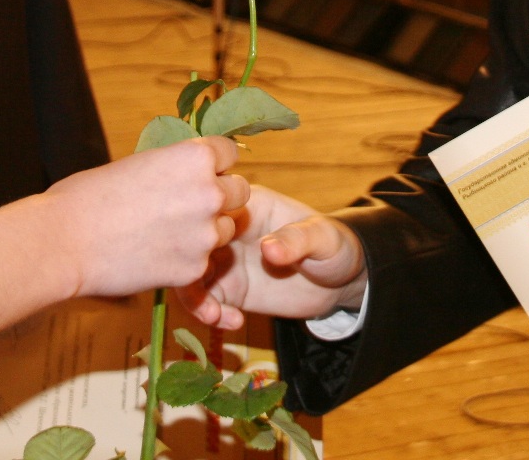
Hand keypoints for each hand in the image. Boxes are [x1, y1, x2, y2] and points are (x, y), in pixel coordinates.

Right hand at [49, 137, 249, 297]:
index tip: (199, 173)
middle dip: (220, 198)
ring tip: (167, 234)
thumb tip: (189, 171)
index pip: (229, 153)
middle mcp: (209, 192)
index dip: (214, 163)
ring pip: (226, 229)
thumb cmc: (89, 196)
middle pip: (239, 191)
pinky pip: (205, 261)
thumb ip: (174, 167)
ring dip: (207, 231)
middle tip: (188, 207)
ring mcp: (205, 233)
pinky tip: (156, 256)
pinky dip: (187, 261)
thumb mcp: (139, 163)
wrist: (64, 241)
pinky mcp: (194, 268)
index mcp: (194, 157)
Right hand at [179, 185, 367, 331]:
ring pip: (190, 275)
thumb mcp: (321, 238)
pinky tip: (233, 322)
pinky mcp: (230, 290)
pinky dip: (210, 314)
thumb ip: (296, 240)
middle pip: (190, 243)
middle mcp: (228, 232)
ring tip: (215, 316)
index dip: (199, 226)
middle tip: (205, 286)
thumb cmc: (332, 245)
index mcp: (247, 206)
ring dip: (194, 297)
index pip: (209, 209)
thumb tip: (268, 248)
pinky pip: (206, 302)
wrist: (340, 281)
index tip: (207, 250)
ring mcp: (227, 261)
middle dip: (187, 267)